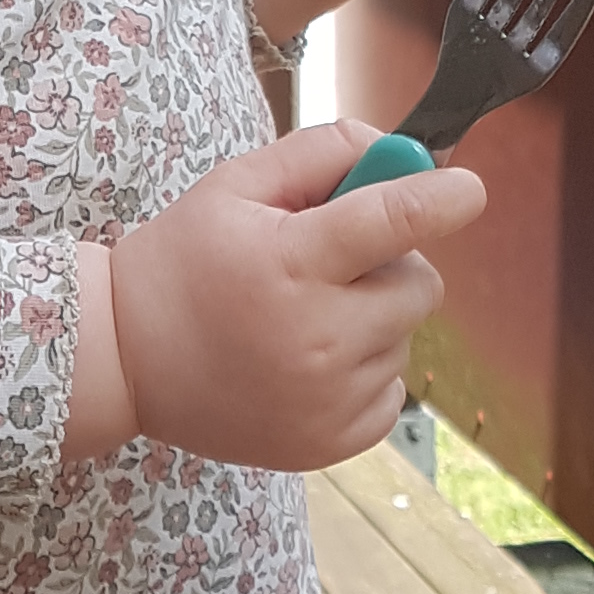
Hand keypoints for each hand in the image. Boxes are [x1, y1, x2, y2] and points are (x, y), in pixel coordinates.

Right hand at [67, 123, 485, 472]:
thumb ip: (319, 154)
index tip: (468, 189)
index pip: (389, 221)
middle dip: (391, 265)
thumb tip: (403, 151)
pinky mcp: (331, 442)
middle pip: (419, 286)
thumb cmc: (181, 263)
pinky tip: (307, 361)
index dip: (439, 199)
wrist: (125, 362)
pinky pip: (391, 391)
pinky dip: (365, 371)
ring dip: (372, 320)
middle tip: (332, 265)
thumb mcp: (234, 186)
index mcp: (289, 264)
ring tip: (301, 318)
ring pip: (404, 338)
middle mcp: (316, 338)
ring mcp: (327, 399)